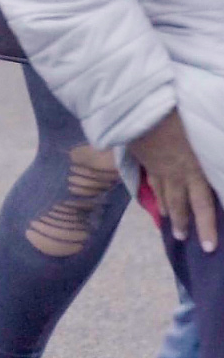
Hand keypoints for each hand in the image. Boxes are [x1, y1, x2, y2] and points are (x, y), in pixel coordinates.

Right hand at [129, 111, 217, 251]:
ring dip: (169, 212)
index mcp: (194, 170)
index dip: (207, 226)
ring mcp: (158, 168)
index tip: (210, 247)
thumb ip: (211, 154)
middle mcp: (176, 174)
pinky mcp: (146, 160)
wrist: (141, 109)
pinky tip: (155, 201)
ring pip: (164, 195)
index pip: (203, 205)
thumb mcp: (201, 136)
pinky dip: (155, 195)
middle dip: (184, 224)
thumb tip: (219, 161)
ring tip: (170, 225)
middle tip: (184, 240)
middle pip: (181, 204)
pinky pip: (152, 182)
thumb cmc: (176, 118)